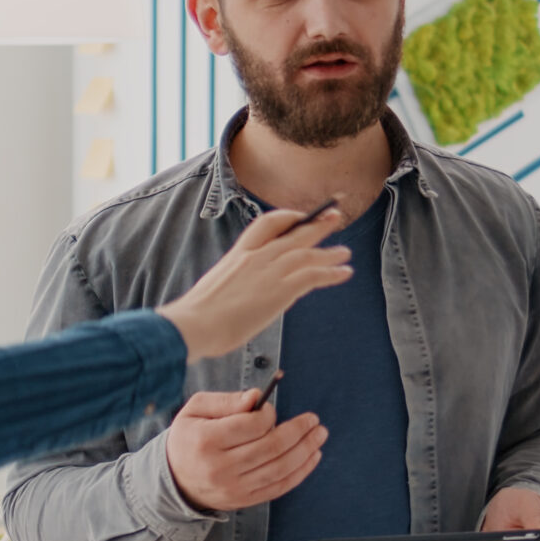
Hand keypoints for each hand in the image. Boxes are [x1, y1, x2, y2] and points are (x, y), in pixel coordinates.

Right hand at [159, 204, 353, 357]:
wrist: (194, 324)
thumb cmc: (198, 315)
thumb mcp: (217, 288)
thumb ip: (235, 284)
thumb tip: (243, 294)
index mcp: (238, 254)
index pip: (266, 224)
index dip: (287, 217)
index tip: (300, 217)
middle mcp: (257, 257)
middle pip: (294, 234)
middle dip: (317, 224)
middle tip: (335, 216)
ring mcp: (269, 272)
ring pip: (308, 254)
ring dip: (330, 252)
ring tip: (345, 252)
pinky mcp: (280, 290)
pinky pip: (313, 275)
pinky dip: (332, 272)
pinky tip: (344, 273)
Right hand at [166, 387, 326, 511]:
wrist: (175, 480)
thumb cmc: (190, 438)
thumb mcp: (196, 410)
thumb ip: (226, 401)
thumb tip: (256, 397)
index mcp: (206, 441)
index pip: (249, 426)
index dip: (268, 415)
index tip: (271, 410)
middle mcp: (220, 468)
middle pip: (270, 448)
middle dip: (297, 432)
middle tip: (313, 420)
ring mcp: (234, 488)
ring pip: (279, 469)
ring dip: (305, 451)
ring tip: (319, 435)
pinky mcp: (245, 500)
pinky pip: (279, 487)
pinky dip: (300, 472)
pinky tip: (312, 456)